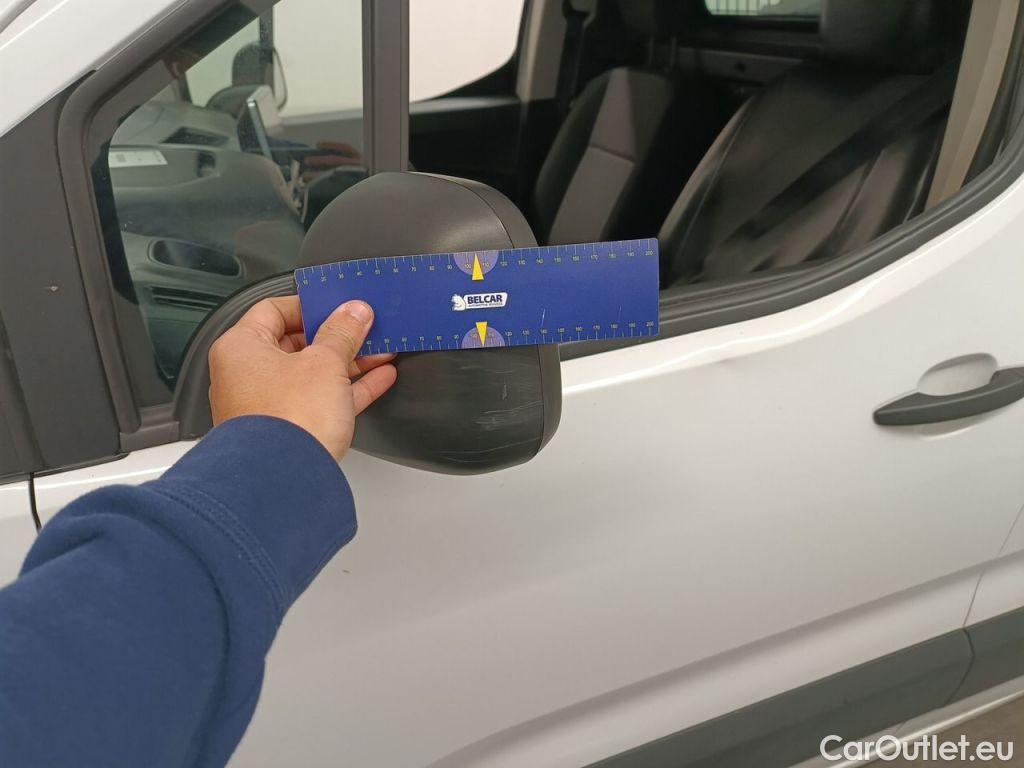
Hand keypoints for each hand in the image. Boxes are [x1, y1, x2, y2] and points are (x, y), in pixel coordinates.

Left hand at [208, 296, 396, 460]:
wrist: (284, 479)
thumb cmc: (285, 421)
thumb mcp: (325, 362)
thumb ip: (342, 332)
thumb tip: (353, 313)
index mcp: (240, 348)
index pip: (274, 309)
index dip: (310, 305)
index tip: (339, 306)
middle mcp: (246, 375)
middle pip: (296, 343)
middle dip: (336, 337)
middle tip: (364, 329)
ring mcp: (266, 405)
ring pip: (313, 374)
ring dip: (349, 362)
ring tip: (380, 352)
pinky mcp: (288, 430)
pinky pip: (322, 400)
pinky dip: (348, 389)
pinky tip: (378, 378)